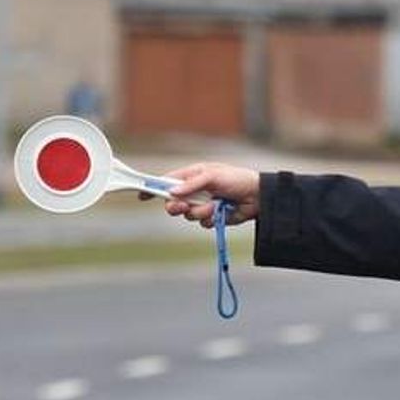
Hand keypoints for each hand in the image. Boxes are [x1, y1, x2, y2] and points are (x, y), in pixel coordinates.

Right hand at [142, 162, 259, 228]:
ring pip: (188, 215)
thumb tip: (172, 192)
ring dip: (200, 211)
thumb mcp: (212, 176)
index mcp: (191, 177)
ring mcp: (202, 205)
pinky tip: (221, 212)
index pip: (166, 182)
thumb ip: (191, 184)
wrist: (257, 197)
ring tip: (215, 205)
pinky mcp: (211, 218)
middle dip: (176, 206)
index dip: (153, 188)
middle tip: (183, 206)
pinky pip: (202, 223)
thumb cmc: (237, 179)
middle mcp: (194, 192)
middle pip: (172, 203)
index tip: (141, 194)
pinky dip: (210, 219)